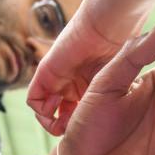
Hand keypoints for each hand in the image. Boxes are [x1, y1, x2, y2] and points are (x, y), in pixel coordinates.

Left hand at [26, 6, 145, 135]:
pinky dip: (42, 109)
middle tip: (78, 128)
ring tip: (66, 119)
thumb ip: (115, 101)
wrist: (108, 26)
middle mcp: (72, 83)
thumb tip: (119, 125)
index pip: (79, 115)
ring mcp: (58, 79)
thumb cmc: (121, 50)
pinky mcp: (45, 73)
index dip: (83, 126)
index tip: (92, 127)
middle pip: (62, 116)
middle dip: (68, 128)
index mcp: (89, 86)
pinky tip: (59, 103)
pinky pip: (34, 100)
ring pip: (45, 112)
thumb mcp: (121, 84)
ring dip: (53, 123)